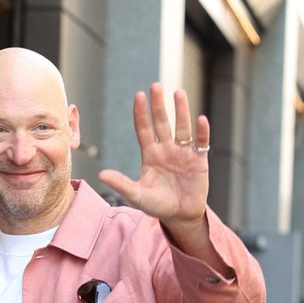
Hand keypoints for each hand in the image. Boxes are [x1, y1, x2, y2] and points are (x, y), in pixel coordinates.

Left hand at [98, 84, 210, 233]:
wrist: (180, 216)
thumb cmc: (157, 206)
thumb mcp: (137, 196)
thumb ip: (121, 184)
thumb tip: (101, 175)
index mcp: (150, 155)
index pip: (144, 129)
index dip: (141, 114)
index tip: (138, 96)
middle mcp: (166, 149)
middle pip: (161, 123)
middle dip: (158, 105)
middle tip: (155, 86)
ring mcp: (183, 153)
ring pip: (181, 127)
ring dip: (181, 111)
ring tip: (178, 93)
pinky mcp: (199, 160)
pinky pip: (201, 142)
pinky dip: (201, 132)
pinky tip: (200, 120)